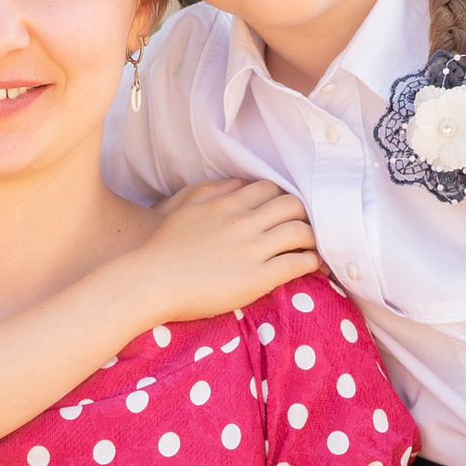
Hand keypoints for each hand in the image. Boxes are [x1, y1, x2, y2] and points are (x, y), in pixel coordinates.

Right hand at [127, 177, 320, 323]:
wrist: (152, 282)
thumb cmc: (163, 247)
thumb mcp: (185, 207)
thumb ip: (213, 191)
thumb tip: (239, 184)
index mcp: (227, 204)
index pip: (270, 190)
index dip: (283, 198)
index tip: (287, 211)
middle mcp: (243, 222)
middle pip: (292, 206)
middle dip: (304, 215)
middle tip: (307, 228)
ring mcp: (252, 249)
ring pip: (300, 232)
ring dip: (312, 239)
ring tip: (313, 247)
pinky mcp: (257, 278)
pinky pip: (296, 263)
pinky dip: (311, 262)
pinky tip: (313, 267)